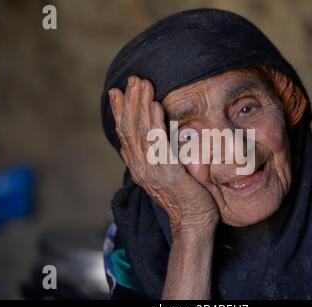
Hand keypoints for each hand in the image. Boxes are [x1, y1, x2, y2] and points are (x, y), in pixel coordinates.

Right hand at [108, 76, 218, 235]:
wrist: (193, 223)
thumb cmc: (188, 199)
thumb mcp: (173, 174)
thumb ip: (171, 156)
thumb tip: (179, 138)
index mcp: (139, 166)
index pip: (125, 134)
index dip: (121, 112)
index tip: (118, 93)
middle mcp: (140, 166)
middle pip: (129, 128)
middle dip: (130, 102)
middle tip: (132, 79)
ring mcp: (151, 169)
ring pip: (140, 130)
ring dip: (140, 105)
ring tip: (142, 83)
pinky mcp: (166, 171)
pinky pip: (158, 141)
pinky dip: (155, 121)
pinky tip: (155, 104)